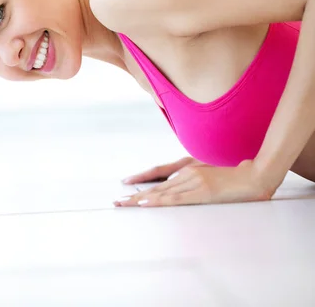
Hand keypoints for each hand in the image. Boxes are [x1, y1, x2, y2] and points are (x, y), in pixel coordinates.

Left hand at [115, 159, 275, 207]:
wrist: (255, 176)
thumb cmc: (235, 178)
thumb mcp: (210, 176)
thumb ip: (194, 179)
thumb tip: (180, 190)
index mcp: (188, 168)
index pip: (159, 176)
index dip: (142, 182)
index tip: (126, 187)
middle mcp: (187, 173)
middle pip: (156, 186)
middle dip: (135, 195)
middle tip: (116, 202)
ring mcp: (194, 181)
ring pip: (161, 192)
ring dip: (141, 200)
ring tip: (124, 204)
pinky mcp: (202, 192)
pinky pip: (175, 199)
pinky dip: (158, 202)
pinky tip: (145, 204)